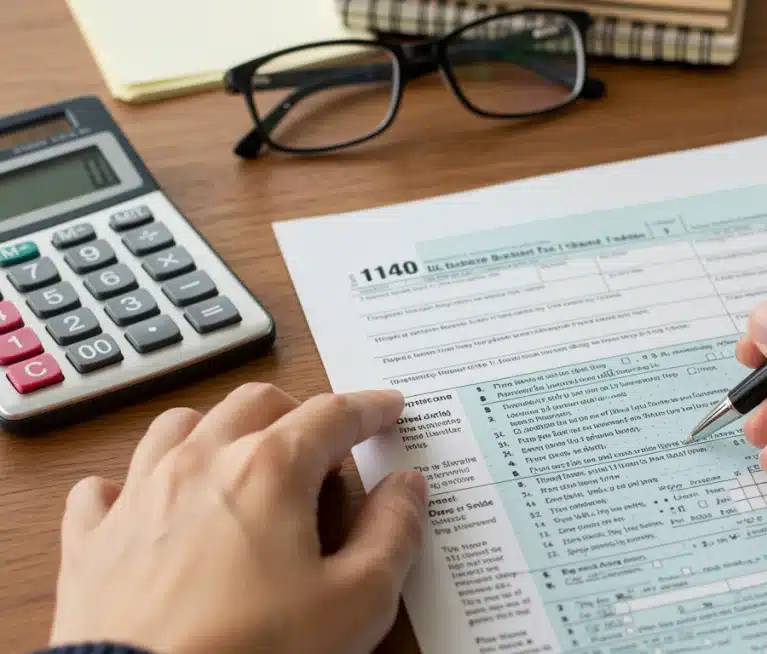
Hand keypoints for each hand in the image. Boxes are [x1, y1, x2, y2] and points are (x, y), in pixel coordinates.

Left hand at [50, 383, 426, 653]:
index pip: (332, 415)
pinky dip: (130, 485)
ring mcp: (139, 498)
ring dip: (217, 430)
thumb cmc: (255, 653)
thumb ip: (393, 533)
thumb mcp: (358, 600)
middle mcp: (200, 464)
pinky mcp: (91, 544)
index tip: (387, 408)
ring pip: (178, 427)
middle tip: (322, 442)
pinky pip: (104, 489)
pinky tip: (146, 504)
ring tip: (240, 460)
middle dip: (296, 411)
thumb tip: (407, 486)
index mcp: (270, 470)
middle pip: (255, 404)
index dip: (368, 408)